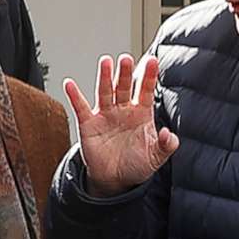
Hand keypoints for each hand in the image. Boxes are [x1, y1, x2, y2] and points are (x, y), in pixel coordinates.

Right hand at [61, 55, 178, 194]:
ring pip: (105, 92)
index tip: (153, 61)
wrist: (116, 180)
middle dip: (125, 73)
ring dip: (105, 77)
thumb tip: (169, 134)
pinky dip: (75, 96)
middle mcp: (123, 109)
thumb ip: (166, 145)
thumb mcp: (156, 156)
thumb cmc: (137, 164)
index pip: (146, 90)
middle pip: (124, 86)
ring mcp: (105, 114)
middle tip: (126, 59)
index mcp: (141, 113)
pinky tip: (70, 84)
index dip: (149, 76)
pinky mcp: (89, 124)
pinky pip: (81, 108)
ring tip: (106, 62)